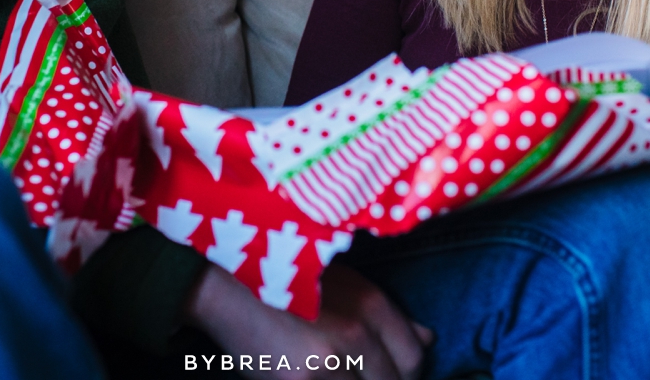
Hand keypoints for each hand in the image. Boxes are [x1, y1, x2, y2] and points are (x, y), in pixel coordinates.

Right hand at [184, 262, 433, 378]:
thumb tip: (427, 339)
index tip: (390, 375)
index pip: (413, 358)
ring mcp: (328, 363)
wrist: (222, 282)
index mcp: (370, 304)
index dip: (405, 374)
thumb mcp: (340, 282)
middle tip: (355, 373)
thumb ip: (386, 314)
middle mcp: (356, 333)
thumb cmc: (283, 278)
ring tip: (334, 373)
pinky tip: (311, 377)